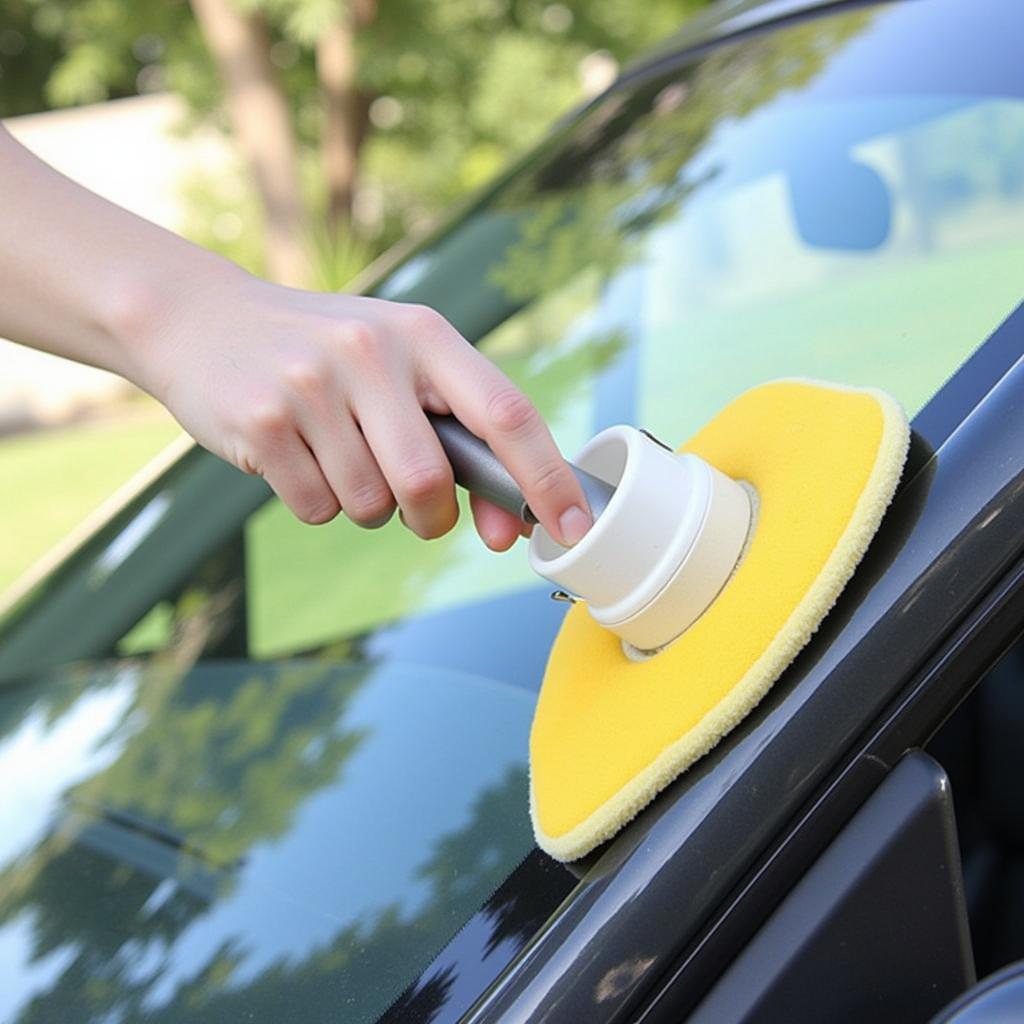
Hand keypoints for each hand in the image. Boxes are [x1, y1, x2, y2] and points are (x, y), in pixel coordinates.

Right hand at [132, 266, 592, 549]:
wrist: (203, 320)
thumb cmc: (325, 354)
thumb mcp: (396, 362)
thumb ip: (457, 431)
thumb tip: (510, 523)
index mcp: (424, 333)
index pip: (508, 412)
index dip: (548, 478)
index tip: (575, 527)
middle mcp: (371, 352)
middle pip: (429, 483)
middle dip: (431, 518)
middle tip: (415, 508)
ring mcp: (312, 385)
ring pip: (371, 505)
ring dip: (368, 506)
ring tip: (339, 455)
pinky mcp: (262, 422)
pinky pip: (317, 508)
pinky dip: (317, 502)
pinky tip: (298, 456)